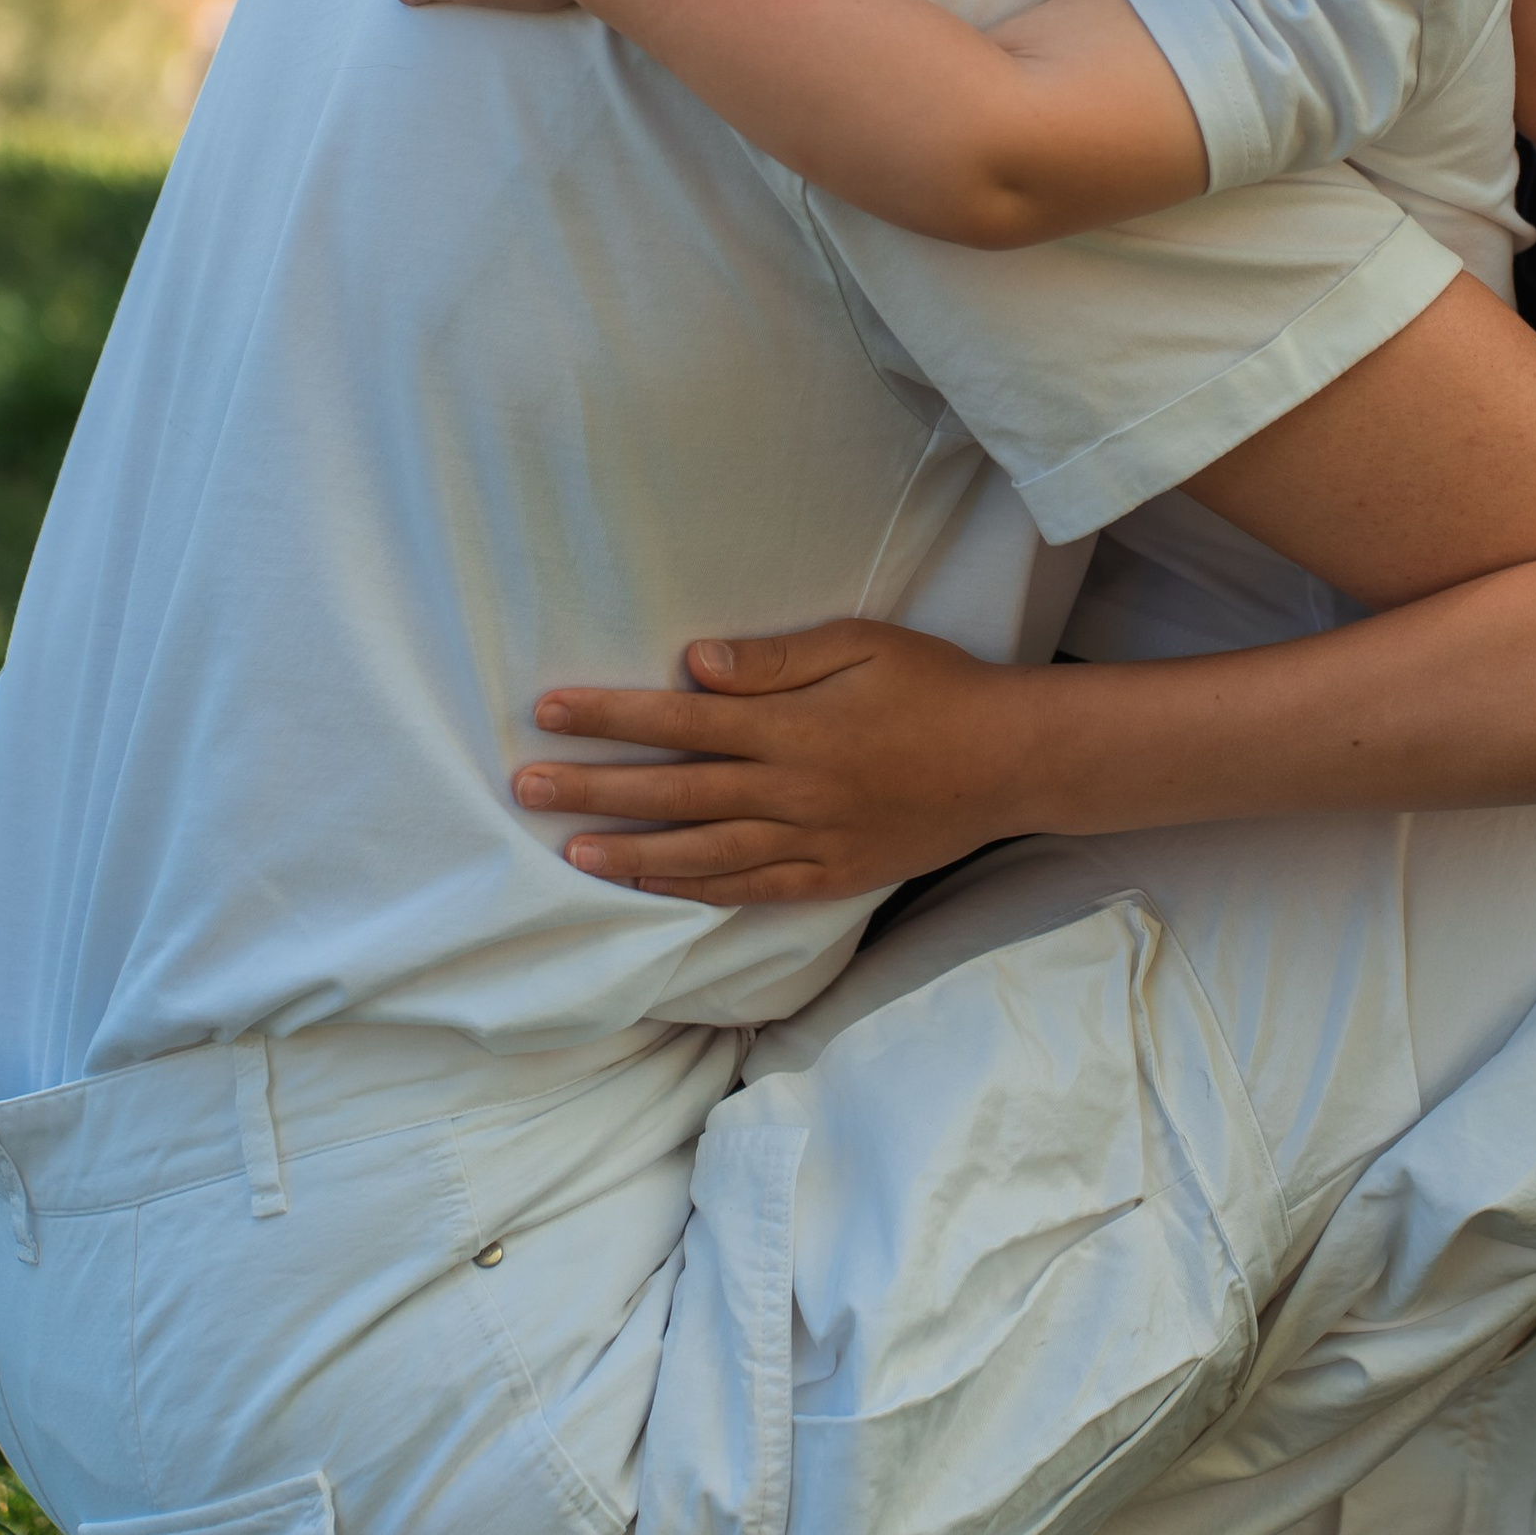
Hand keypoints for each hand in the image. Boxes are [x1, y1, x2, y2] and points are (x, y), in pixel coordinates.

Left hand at [513, 625, 1041, 903]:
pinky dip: (697, 890)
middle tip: (527, 788)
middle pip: (675, 793)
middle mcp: (791, 790)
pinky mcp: (831, 875)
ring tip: (570, 851)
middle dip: (595, 789)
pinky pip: (750, 889)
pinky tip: (653, 886)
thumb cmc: (935, 685)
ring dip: (632, 852)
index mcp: (793, 726)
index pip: (681, 720)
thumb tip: (693, 664)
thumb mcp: (861, 644)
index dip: (612, 715)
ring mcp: (810, 841)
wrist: (1008, 760)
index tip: (549, 710)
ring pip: (703, 852)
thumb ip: (775, 660)